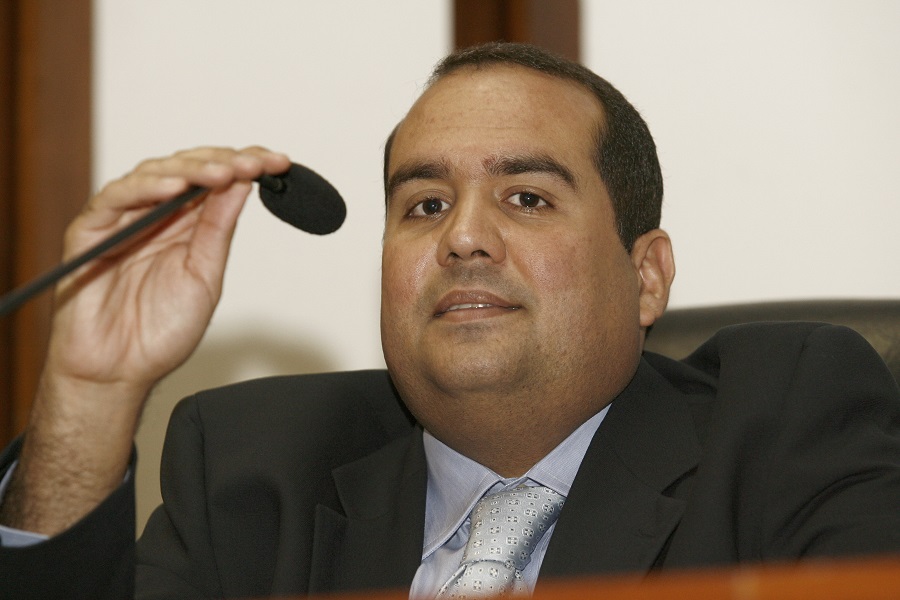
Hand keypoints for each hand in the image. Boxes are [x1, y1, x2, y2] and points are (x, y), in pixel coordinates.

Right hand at [0, 146, 290, 534]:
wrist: (119, 372)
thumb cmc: (159, 331)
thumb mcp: (205, 275)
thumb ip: (218, 229)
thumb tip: (242, 184)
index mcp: (185, 225)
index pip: (216, 181)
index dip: (245, 166)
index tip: (278, 164)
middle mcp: (154, 215)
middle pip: (188, 169)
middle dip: (225, 162)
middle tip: (256, 162)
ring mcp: (122, 220)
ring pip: (154, 174)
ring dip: (192, 170)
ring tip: (224, 172)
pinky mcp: (90, 231)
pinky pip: (115, 198)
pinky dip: (146, 189)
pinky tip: (176, 188)